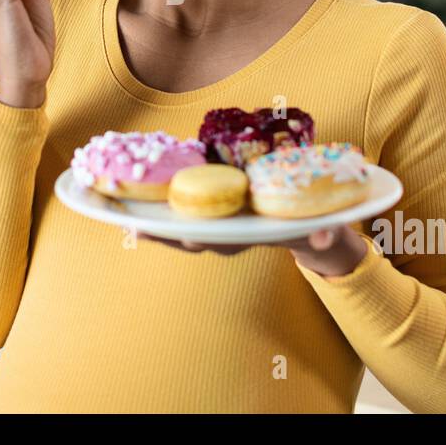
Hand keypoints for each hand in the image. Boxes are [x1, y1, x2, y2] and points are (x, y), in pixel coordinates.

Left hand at [139, 224, 371, 277]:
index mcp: (252, 236)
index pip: (224, 241)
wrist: (308, 229)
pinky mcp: (210, 208)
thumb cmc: (312, 226)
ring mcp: (217, 225)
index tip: (187, 237)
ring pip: (179, 228)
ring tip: (123, 217)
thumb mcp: (321, 230)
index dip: (203, 238)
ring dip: (153, 223)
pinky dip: (158, 208)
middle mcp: (229, 236)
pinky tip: (132, 203)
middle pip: (192, 237)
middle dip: (167, 234)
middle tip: (141, 228)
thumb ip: (321, 233)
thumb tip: (322, 238)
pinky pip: (180, 211)